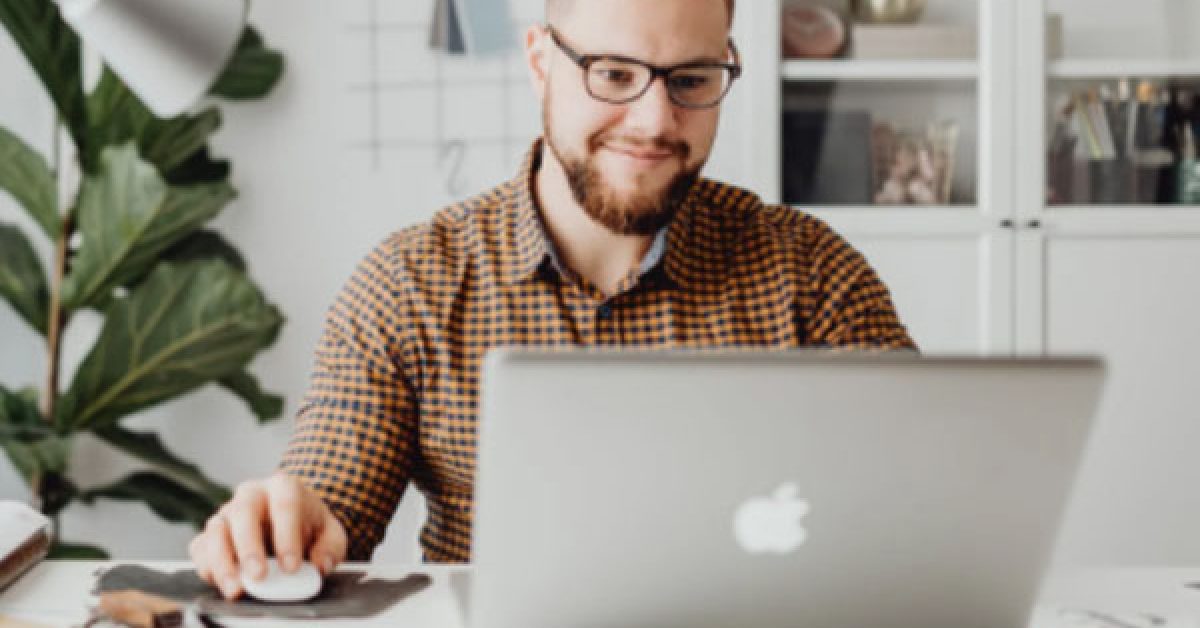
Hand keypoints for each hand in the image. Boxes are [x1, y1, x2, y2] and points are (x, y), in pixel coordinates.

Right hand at [188, 472, 347, 599]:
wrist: (290, 522)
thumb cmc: (308, 525)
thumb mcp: (330, 533)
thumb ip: (330, 547)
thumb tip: (320, 565)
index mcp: (284, 487)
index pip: (284, 505)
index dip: (287, 536)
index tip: (292, 567)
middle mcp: (251, 495)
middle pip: (243, 512)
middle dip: (249, 547)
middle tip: (259, 575)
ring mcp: (227, 513)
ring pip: (216, 530)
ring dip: (223, 562)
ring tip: (237, 588)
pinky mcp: (211, 534)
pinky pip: (200, 548)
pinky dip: (207, 567)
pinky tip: (223, 584)